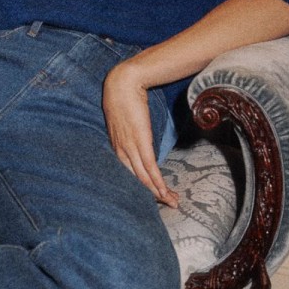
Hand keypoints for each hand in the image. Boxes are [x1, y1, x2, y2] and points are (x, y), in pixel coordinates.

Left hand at [103, 61, 178, 207]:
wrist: (123, 83)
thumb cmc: (123, 99)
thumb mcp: (124, 121)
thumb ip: (130, 134)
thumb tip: (141, 140)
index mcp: (116, 148)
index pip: (129, 175)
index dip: (143, 187)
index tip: (156, 195)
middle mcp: (121, 151)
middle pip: (136, 181)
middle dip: (153, 195)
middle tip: (169, 205)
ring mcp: (130, 147)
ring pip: (143, 178)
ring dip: (158, 192)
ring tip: (172, 202)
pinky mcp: (140, 141)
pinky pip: (149, 167)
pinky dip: (157, 182)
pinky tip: (164, 192)